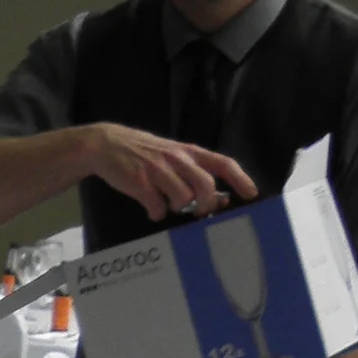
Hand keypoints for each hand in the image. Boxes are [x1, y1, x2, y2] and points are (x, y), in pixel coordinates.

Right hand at [81, 123, 255, 218]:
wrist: (106, 144)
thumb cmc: (145, 152)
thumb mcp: (173, 157)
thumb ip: (195, 174)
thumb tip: (222, 199)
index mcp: (189, 152)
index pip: (223, 163)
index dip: (240, 179)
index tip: (251, 194)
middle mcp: (177, 159)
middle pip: (206, 185)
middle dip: (206, 204)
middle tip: (199, 212)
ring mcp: (158, 170)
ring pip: (182, 198)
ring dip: (178, 208)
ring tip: (168, 205)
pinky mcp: (139, 182)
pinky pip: (157, 207)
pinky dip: (156, 213)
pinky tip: (151, 209)